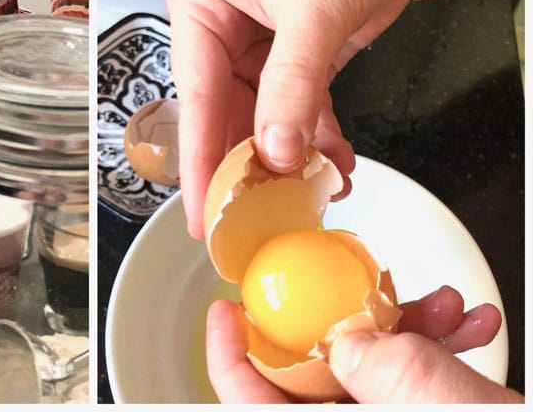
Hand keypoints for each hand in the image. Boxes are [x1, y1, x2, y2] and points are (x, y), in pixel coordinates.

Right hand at [166, 0, 412, 238]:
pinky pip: (300, 110)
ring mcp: (260, 48)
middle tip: (264, 217)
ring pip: (266, 119)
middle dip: (253, 166)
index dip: (201, 160)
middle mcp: (223, 32)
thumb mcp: (309, 13)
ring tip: (316, 191)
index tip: (203, 213)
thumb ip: (291, 83)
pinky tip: (336, 164)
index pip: (197, 96)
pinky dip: (319, 140)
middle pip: (228, 115)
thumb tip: (276, 151)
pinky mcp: (296, 59)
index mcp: (202, 9)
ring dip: (293, 159)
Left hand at [206, 285, 520, 402]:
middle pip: (312, 374)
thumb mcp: (420, 389)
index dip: (225, 354)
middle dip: (344, 321)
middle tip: (362, 291)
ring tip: (444, 306)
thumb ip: (365, 356)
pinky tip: (466, 328)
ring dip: (408, 329)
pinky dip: (434, 353)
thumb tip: (343, 339)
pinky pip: (408, 387)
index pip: (246, 401)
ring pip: (368, 373)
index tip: (224, 311)